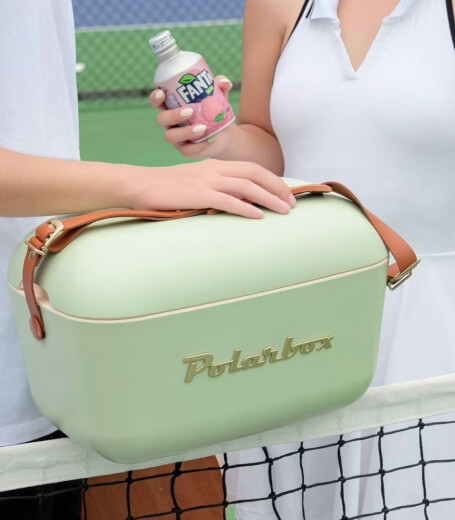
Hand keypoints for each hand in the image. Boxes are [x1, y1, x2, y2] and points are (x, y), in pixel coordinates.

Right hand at [121, 159, 296, 218]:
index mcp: (215, 164)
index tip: (287, 193)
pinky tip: (258, 216)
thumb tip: (234, 200)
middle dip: (278, 188)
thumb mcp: (194, 181)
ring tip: (285, 211)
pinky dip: (246, 208)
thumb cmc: (166, 186)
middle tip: (293, 203)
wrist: (140, 184)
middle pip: (255, 174)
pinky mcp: (198, 194)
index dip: (273, 180)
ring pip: (247, 187)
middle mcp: (215, 169)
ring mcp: (207, 181)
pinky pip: (228, 201)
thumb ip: (214, 186)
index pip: (252, 168)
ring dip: (269, 199)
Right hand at [150, 76, 233, 158]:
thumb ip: (220, 86)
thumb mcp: (219, 97)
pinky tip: (211, 139)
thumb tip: (225, 82)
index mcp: (172, 107)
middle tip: (189, 111)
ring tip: (202, 128)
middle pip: (162, 119)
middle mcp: (170, 123)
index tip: (162, 93)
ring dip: (185, 132)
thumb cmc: (215, 111)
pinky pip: (188, 150)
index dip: (155, 97)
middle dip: (173, 115)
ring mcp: (177, 138)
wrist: (224, 134)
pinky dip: (200, 145)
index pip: (157, 102)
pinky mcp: (186, 150)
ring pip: (171, 136)